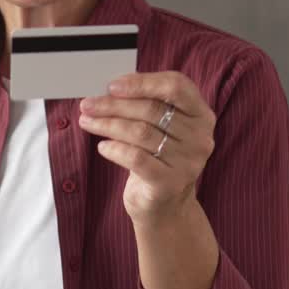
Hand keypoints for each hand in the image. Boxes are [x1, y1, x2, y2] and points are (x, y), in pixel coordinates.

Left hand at [78, 70, 216, 223]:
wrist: (165, 206)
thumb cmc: (157, 158)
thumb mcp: (160, 128)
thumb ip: (146, 105)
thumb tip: (111, 88)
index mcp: (201, 115)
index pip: (176, 86)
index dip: (143, 82)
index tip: (112, 86)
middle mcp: (200, 137)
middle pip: (152, 109)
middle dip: (114, 105)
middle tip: (87, 104)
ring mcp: (188, 162)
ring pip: (140, 132)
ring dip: (108, 124)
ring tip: (87, 122)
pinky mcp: (170, 183)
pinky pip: (136, 158)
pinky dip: (115, 149)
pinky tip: (102, 147)